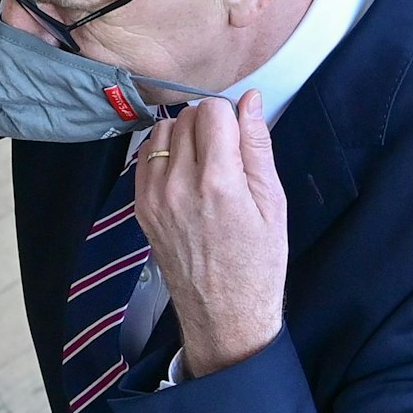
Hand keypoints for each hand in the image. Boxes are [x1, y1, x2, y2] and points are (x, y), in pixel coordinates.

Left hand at [134, 92, 287, 377]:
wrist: (224, 313)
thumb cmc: (258, 261)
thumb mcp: (272, 203)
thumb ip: (257, 146)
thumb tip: (250, 100)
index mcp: (218, 182)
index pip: (212, 111)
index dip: (231, 116)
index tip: (240, 137)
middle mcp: (178, 184)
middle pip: (186, 117)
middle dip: (208, 125)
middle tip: (226, 154)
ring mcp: (153, 196)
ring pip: (161, 132)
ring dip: (183, 136)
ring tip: (205, 165)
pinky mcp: (140, 206)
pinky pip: (145, 157)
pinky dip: (164, 155)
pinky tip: (184, 176)